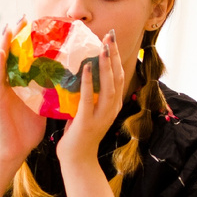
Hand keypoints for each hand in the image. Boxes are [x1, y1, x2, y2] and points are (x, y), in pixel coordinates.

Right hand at [0, 22, 46, 167]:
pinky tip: (1, 51)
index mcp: (20, 86)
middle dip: (16, 36)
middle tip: (23, 17)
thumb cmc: (26, 133)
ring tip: (10, 26)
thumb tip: (68, 82)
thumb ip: (49, 94)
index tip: (36, 24)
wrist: (12, 153)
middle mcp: (8, 85)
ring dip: (4, 44)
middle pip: (11, 55)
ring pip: (1, 62)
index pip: (24, 59)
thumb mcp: (42, 107)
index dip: (28, 42)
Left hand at [56, 30, 123, 165]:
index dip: (116, 58)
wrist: (77, 161)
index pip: (118, 76)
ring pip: (108, 86)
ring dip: (106, 66)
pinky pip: (89, 98)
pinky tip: (87, 67)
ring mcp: (101, 116)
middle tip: (110, 35)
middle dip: (114, 55)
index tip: (111, 40)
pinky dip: (89, 82)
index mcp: (113, 105)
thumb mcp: (87, 111)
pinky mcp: (87, 122)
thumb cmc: (79, 136)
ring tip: (103, 47)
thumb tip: (78, 73)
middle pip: (117, 77)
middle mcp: (111, 109)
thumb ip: (87, 95)